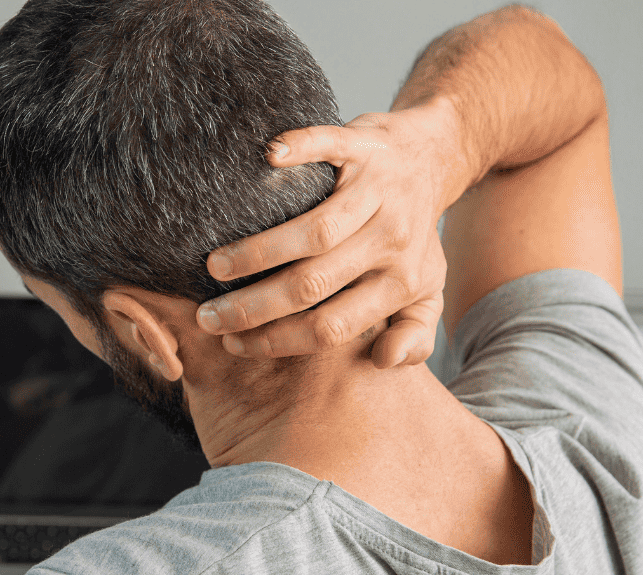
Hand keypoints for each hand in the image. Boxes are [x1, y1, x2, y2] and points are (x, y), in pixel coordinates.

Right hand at [196, 103, 465, 368]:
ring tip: (214, 266)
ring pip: (316, 231)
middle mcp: (393, 239)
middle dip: (253, 306)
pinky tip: (268, 157)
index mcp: (403, 283)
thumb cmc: (414, 232)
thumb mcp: (427, 290)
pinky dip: (301, 148)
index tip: (234, 345)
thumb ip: (414, 334)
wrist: (434, 156)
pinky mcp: (366, 144)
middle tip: (208, 317)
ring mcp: (379, 189)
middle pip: (313, 284)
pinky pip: (332, 145)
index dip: (278, 340)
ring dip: (258, 251)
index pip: (332, 326)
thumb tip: (384, 362)